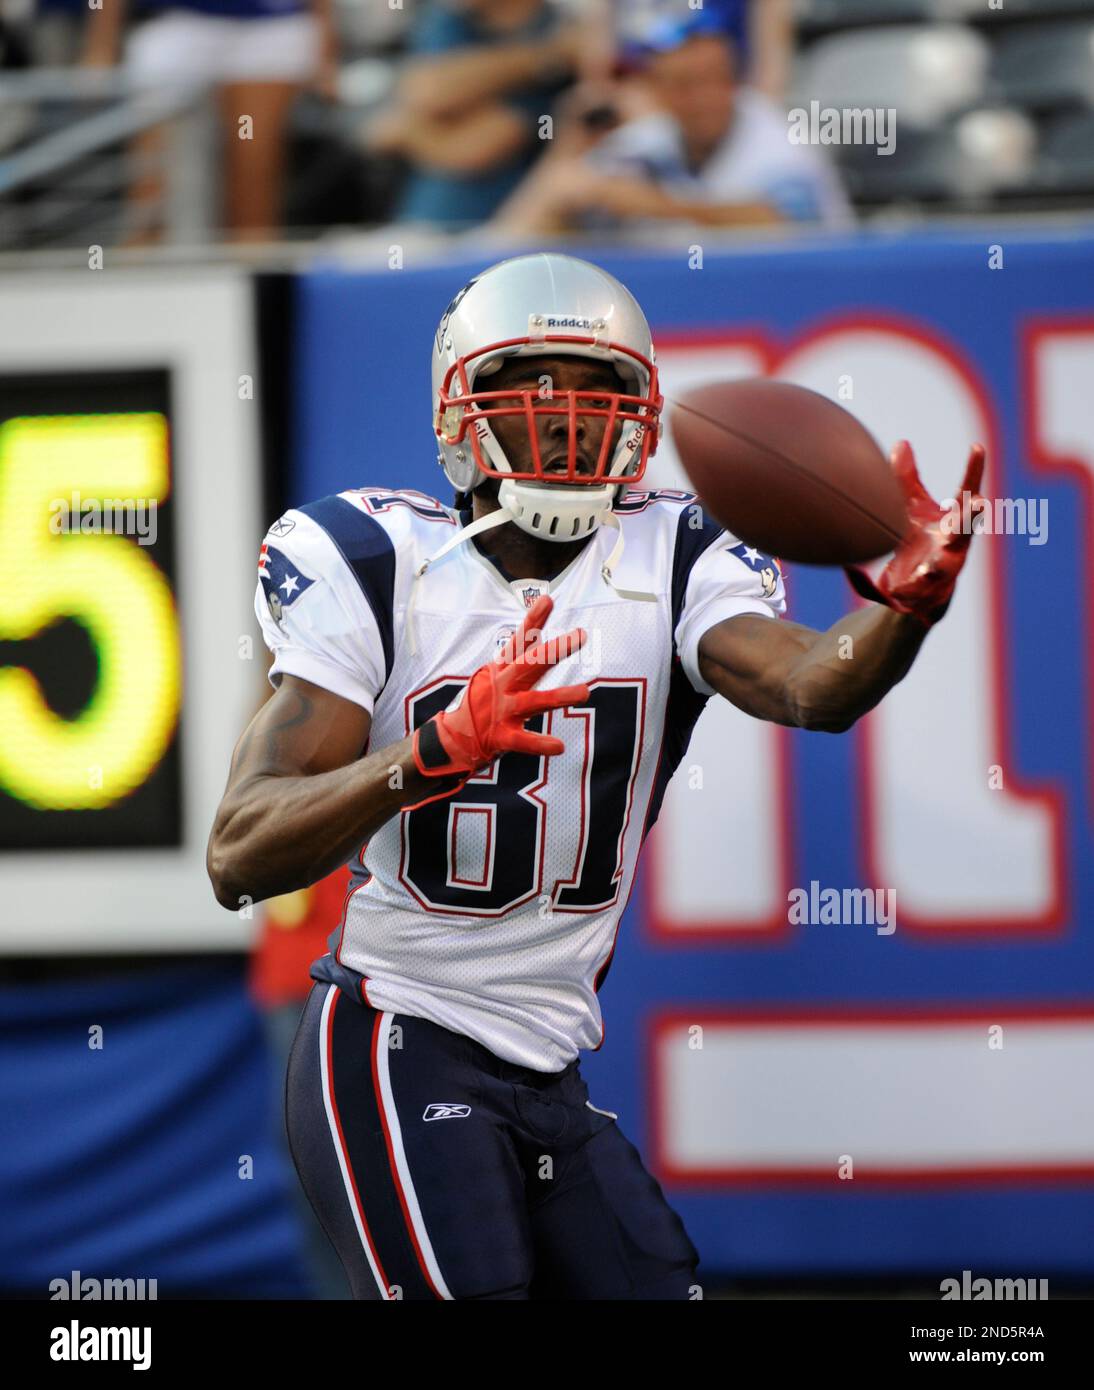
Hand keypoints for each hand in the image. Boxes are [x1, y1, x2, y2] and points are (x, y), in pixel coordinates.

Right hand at [410, 595, 588, 799]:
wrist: (449, 739)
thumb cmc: (480, 704)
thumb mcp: (495, 676)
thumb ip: (518, 657)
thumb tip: (536, 632)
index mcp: (501, 670)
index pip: (519, 641)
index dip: (533, 621)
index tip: (548, 600)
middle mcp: (502, 686)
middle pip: (530, 664)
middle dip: (555, 650)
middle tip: (580, 635)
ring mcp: (501, 711)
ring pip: (534, 701)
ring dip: (560, 696)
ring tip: (585, 692)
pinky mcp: (500, 737)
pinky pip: (522, 740)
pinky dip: (540, 744)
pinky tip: (559, 747)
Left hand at [845, 440, 986, 627]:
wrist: (913, 589)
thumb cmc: (919, 540)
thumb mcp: (912, 509)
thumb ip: (906, 479)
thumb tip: (901, 443)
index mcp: (954, 521)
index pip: (967, 492)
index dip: (974, 470)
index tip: (977, 447)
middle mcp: (955, 544)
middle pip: (966, 529)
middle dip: (972, 516)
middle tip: (979, 503)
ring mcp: (943, 570)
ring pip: (944, 568)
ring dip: (936, 567)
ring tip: (928, 568)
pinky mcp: (927, 592)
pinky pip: (916, 592)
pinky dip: (905, 589)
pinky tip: (893, 589)